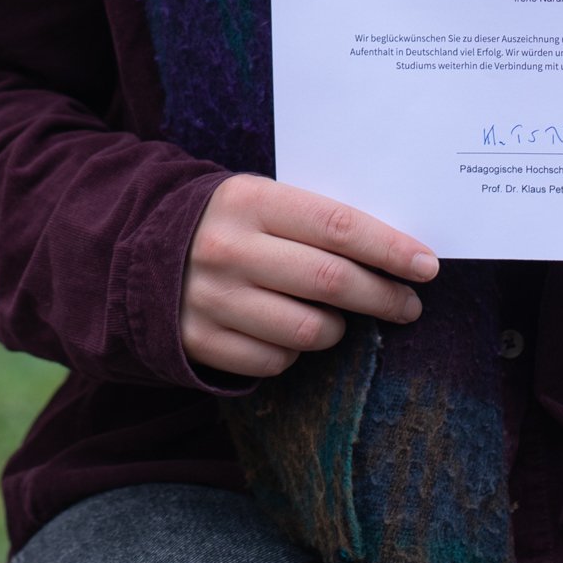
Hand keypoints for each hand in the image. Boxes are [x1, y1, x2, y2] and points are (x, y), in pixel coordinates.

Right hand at [180, 174, 438, 379]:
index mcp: (250, 200)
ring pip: (307, 330)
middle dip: (382, 296)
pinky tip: (290, 334)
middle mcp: (228, 248)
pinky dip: (293, 354)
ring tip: (340, 319)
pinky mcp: (197, 340)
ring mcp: (210, 297)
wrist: (135, 249)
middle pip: (331, 281)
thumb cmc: (227, 222)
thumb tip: (397, 252)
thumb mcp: (262, 200)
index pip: (338, 226)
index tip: (427, 266)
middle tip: (408, 305)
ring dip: (338, 330)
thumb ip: (316, 220)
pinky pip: (272, 362)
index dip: (390, 248)